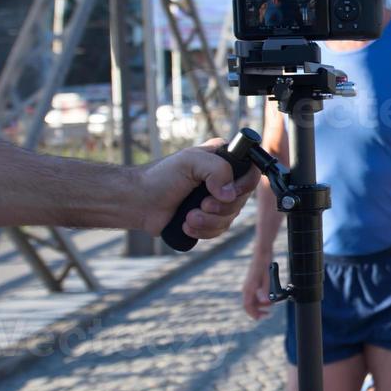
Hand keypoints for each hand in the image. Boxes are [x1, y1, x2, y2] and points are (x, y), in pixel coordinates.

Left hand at [139, 140, 260, 239]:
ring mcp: (215, 200)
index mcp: (222, 160)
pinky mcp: (208, 219)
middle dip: (220, 208)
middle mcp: (223, 179)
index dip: (243, 186)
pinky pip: (219, 230)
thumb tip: (229, 193)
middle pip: (242, 200)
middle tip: (201, 205)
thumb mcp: (189, 162)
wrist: (138, 202)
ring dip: (209, 222)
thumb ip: (217, 169)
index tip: (225, 193)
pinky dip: (203, 230)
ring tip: (189, 218)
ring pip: (231, 218)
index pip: (251, 172)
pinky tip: (187, 225)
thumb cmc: (159, 177)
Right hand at [241, 251, 273, 319]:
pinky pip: (255, 295)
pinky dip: (262, 299)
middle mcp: (247, 288)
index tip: (261, 317)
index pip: (247, 306)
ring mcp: (249, 286)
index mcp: (249, 288)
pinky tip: (269, 298)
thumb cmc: (265, 264)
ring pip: (253, 301)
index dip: (253, 314)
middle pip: (250, 305)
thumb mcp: (268, 278)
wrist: (262, 253)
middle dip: (259, 310)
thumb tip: (264, 302)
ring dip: (261, 304)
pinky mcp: (253, 284)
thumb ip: (265, 291)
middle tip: (269, 313)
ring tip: (272, 304)